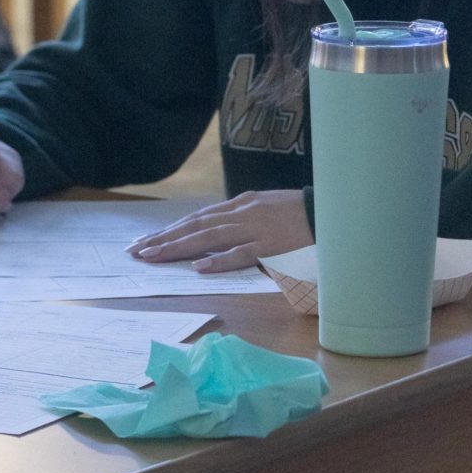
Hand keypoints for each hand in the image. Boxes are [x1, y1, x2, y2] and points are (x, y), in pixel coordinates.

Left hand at [126, 190, 312, 271]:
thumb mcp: (268, 212)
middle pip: (196, 225)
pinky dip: (220, 259)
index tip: (146, 242)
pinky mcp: (273, 244)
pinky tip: (199, 267)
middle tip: (136, 252)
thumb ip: (243, 222)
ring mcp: (257, 227)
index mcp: (241, 205)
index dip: (170, 230)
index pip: (197, 218)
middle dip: (164, 239)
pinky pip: (243, 252)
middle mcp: (243, 212)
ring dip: (179, 247)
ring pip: (210, 236)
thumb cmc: (303, 214)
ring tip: (154, 257)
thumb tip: (219, 240)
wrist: (335, 208)